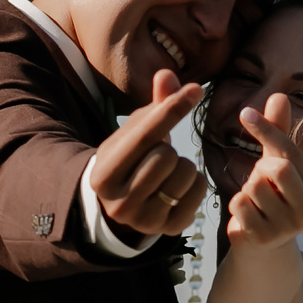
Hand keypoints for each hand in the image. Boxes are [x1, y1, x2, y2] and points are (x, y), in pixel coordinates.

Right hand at [93, 70, 209, 236]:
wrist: (120, 209)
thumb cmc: (130, 162)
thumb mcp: (132, 135)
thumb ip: (153, 106)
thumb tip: (168, 73)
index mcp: (103, 173)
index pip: (144, 134)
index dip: (172, 108)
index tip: (195, 88)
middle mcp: (119, 202)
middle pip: (166, 155)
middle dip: (170, 148)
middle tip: (159, 155)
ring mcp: (143, 220)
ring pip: (185, 173)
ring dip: (184, 165)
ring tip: (168, 171)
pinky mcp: (168, 229)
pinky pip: (199, 191)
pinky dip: (196, 182)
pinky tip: (179, 186)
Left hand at [224, 93, 302, 250]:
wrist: (264, 247)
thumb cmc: (274, 196)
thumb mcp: (279, 163)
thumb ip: (279, 132)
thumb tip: (279, 95)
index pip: (291, 154)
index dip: (267, 131)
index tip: (246, 113)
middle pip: (277, 168)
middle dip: (260, 168)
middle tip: (261, 178)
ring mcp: (288, 229)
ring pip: (255, 186)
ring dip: (248, 187)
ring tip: (256, 199)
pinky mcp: (264, 239)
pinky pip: (239, 203)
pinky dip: (236, 203)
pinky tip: (246, 213)